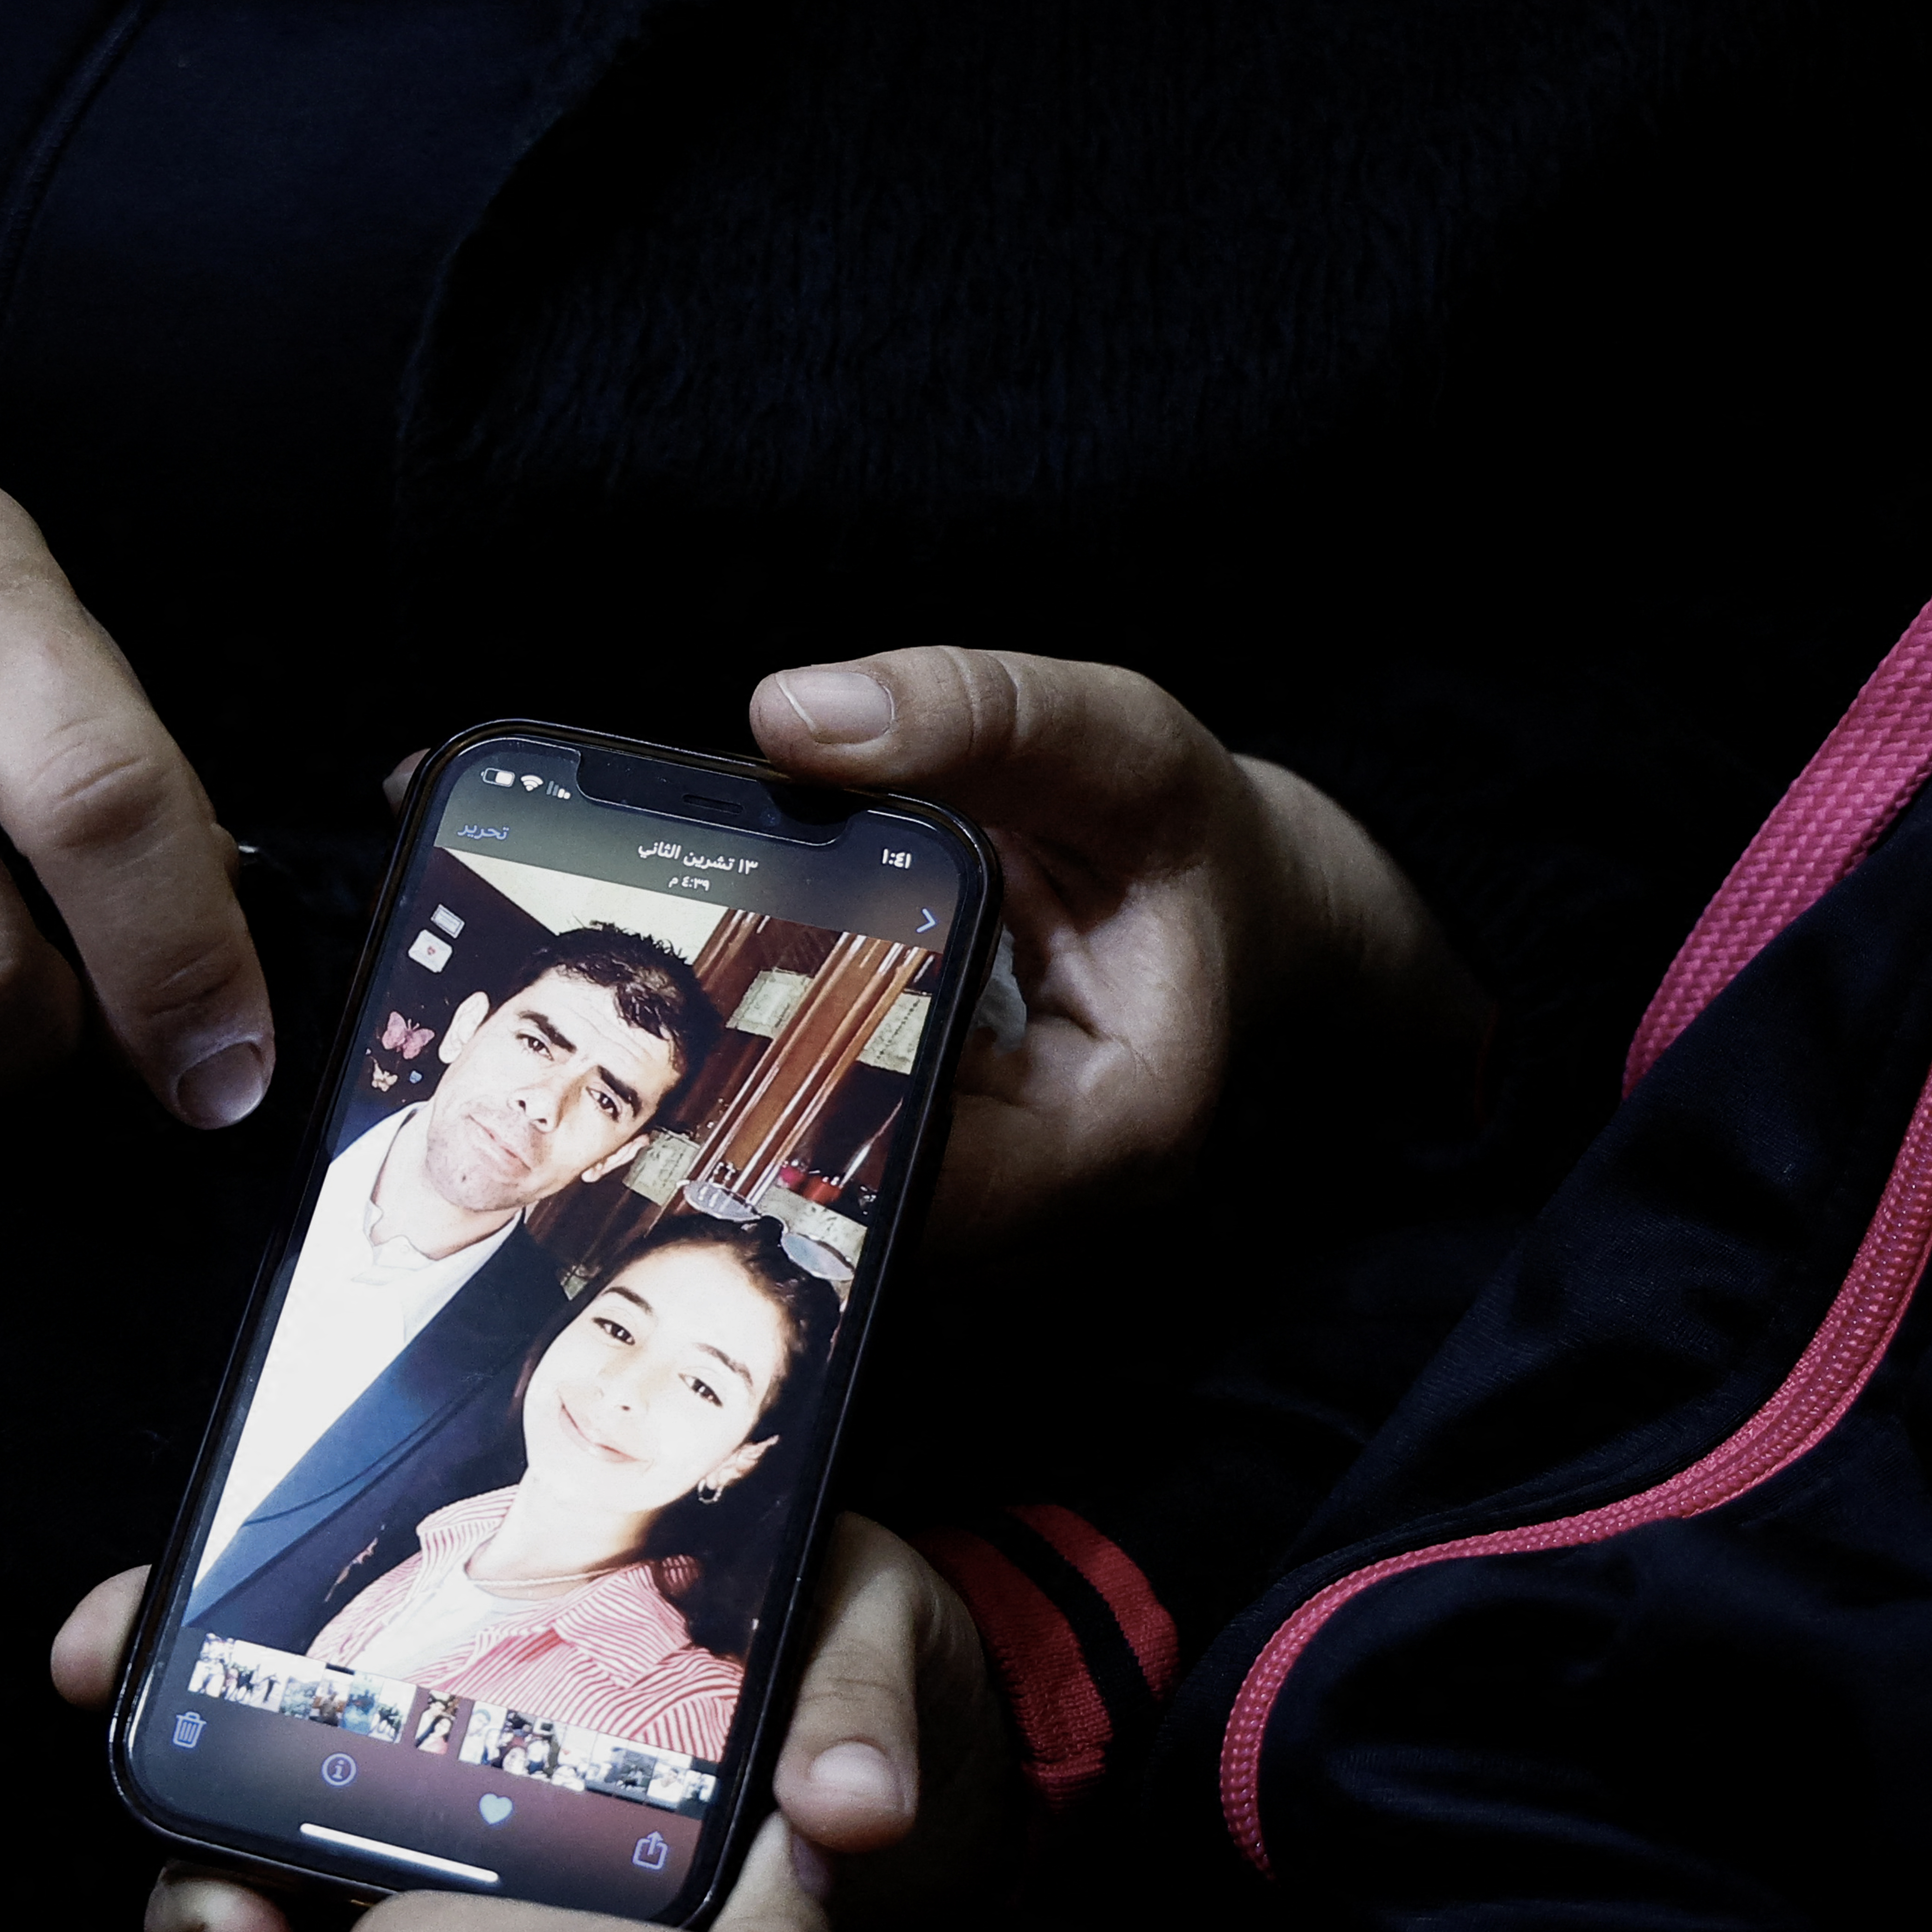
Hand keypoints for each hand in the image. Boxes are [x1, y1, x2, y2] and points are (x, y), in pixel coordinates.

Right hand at [47, 1516, 1007, 1931]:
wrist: (937, 1786)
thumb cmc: (870, 1674)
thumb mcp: (869, 1631)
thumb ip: (850, 1694)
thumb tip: (845, 1800)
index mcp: (508, 1615)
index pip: (298, 1601)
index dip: (174, 1615)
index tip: (103, 1642)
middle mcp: (452, 1735)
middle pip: (252, 1768)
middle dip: (183, 1817)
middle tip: (214, 1878)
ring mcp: (467, 1860)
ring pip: (288, 1893)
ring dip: (229, 1920)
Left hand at [752, 647, 1483, 1246]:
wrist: (1243, 904)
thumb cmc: (1191, 837)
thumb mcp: (1115, 740)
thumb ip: (975, 713)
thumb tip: (792, 715)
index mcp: (1122, 1128)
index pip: (930, 1182)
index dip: (810, 1110)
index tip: (728, 1015)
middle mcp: (1061, 1211)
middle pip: (861, 1211)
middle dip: (763, 1108)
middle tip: (688, 1006)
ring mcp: (1004, 1218)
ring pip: (839, 1205)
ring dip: (764, 1108)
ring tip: (715, 1009)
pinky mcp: (956, 1191)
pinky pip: (843, 1168)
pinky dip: (790, 1096)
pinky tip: (758, 1019)